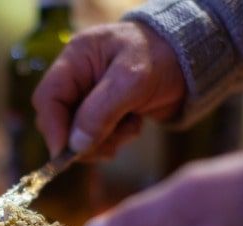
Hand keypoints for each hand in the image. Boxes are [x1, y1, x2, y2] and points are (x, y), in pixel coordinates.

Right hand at [32, 22, 184, 158]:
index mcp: (76, 59)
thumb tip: (75, 145)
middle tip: (108, 146)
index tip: (66, 152)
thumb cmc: (162, 57)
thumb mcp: (131, 80)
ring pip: (77, 134)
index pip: (48, 97)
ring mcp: (90, 97)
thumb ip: (100, 111)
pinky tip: (134, 124)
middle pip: (59, 119)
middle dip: (81, 138)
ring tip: (130, 128)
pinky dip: (114, 139)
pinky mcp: (105, 113)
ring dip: (102, 141)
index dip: (53, 126)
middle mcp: (78, 78)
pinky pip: (96, 137)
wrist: (194, 61)